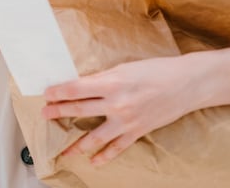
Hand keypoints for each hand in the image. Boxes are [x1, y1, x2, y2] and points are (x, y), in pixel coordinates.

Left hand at [42, 55, 195, 165]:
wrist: (186, 83)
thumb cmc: (156, 70)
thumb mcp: (125, 68)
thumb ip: (104, 78)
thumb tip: (83, 86)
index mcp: (111, 82)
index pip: (76, 89)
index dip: (58, 92)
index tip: (47, 94)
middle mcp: (116, 103)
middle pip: (79, 110)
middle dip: (58, 112)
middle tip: (44, 114)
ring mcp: (126, 120)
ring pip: (94, 137)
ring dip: (76, 144)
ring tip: (62, 150)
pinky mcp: (137, 131)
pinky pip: (116, 148)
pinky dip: (103, 157)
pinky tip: (93, 162)